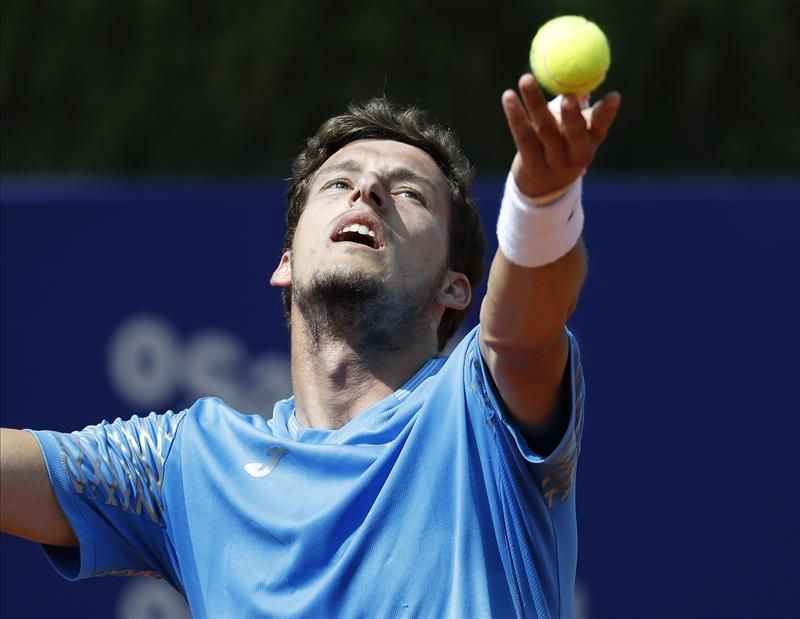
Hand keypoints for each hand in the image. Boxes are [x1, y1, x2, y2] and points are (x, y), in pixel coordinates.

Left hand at [502, 73, 620, 197]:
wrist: (543, 184)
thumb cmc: (563, 143)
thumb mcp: (575, 128)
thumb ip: (577, 101)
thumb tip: (579, 66)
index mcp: (591, 142)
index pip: (601, 126)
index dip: (608, 113)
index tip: (614, 96)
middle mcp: (576, 156)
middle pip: (574, 134)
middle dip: (572, 115)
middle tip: (566, 96)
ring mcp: (554, 163)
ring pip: (544, 131)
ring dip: (535, 103)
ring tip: (526, 79)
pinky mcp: (532, 166)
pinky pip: (523, 137)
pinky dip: (515, 116)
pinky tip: (509, 96)